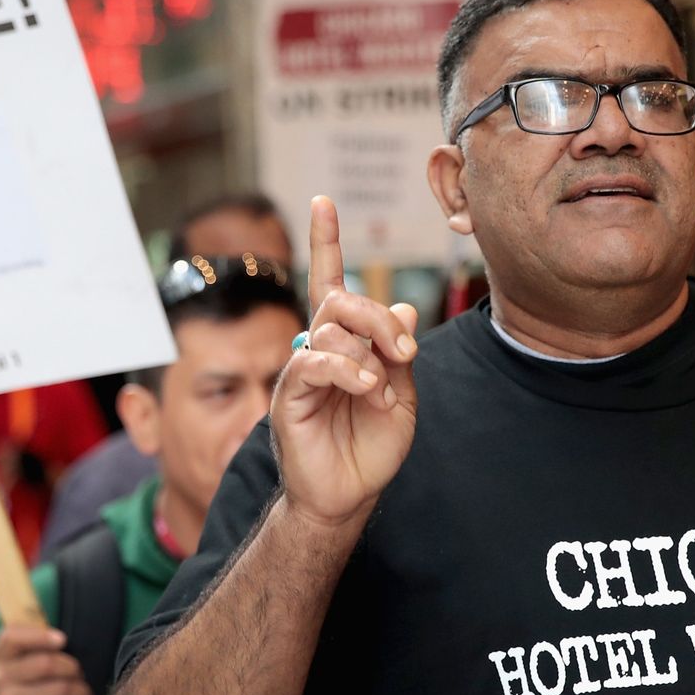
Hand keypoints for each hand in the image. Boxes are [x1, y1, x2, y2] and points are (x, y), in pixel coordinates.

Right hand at [0, 626, 94, 694]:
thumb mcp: (21, 671)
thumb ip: (34, 650)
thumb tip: (60, 637)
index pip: (11, 636)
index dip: (39, 635)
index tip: (62, 640)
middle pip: (48, 663)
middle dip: (73, 669)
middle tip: (80, 677)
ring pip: (62, 689)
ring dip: (82, 693)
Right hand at [270, 197, 419, 529]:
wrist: (351, 493)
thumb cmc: (371, 445)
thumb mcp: (403, 393)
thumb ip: (399, 351)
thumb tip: (403, 306)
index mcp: (345, 342)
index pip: (331, 280)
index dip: (326, 242)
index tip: (324, 202)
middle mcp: (319, 347)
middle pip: (342, 300)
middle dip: (378, 318)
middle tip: (403, 351)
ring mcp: (302, 368)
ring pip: (333, 329)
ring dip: (370, 357)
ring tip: (381, 391)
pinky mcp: (291, 394)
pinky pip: (315, 361)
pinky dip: (348, 371)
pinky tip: (368, 390)